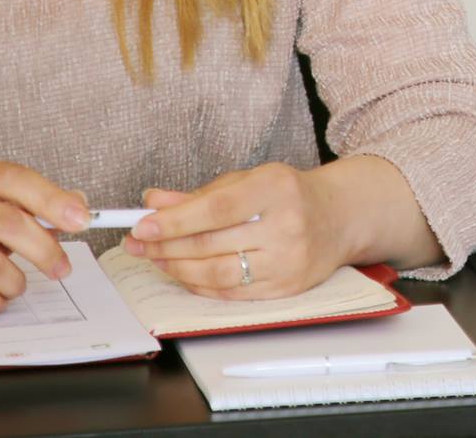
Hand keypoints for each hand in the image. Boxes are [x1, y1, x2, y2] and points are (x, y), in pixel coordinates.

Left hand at [122, 163, 342, 299]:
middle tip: (136, 242)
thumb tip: (153, 201)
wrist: (339, 217)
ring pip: (217, 274)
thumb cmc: (288, 195)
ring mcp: (289, 261)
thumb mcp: (248, 181)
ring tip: (155, 258)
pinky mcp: (287, 289)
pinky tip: (182, 273)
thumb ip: (200, 194)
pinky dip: (200, 285)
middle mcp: (287, 225)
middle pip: (212, 244)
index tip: (142, 225)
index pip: (216, 208)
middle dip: (165, 246)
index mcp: (276, 188)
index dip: (174, 221)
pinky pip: (231, 293)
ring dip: (177, 268)